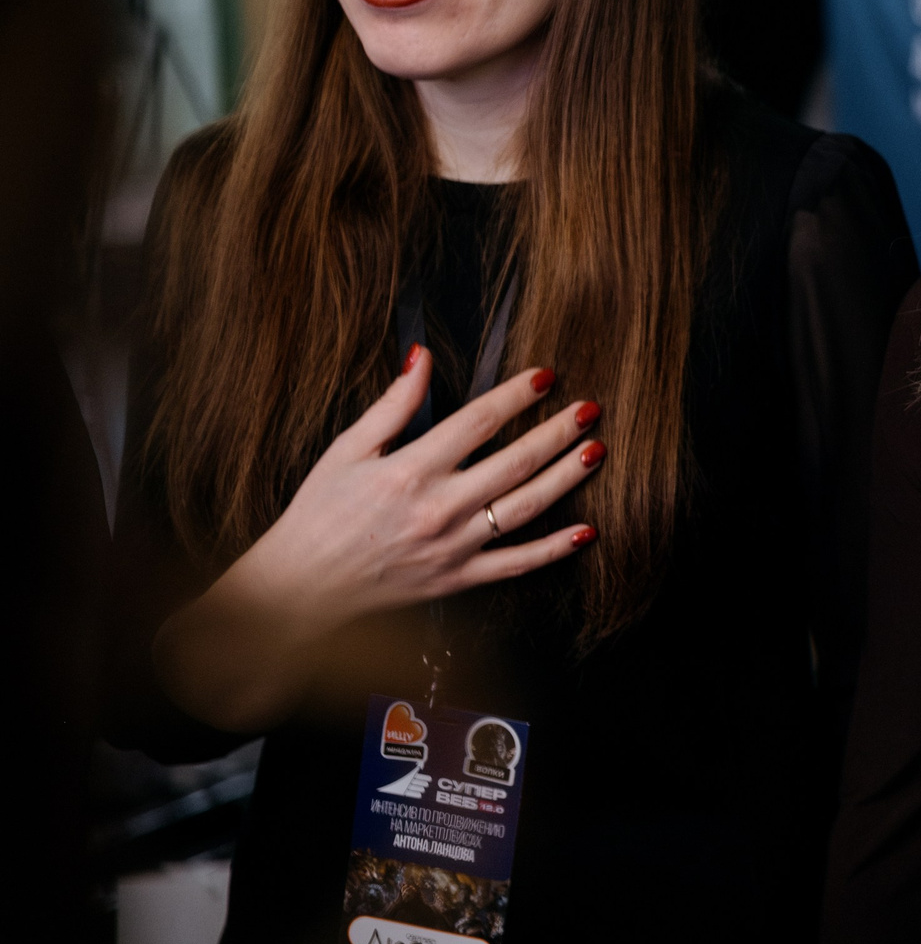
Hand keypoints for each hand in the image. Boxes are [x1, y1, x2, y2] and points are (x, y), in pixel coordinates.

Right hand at [155, 345, 605, 730]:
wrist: (300, 586)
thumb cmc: (319, 513)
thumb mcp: (346, 449)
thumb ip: (392, 404)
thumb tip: (421, 356)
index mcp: (409, 470)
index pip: (478, 422)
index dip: (516, 396)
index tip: (546, 376)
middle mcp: (438, 508)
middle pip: (514, 462)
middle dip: (558, 432)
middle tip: (591, 408)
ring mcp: (452, 547)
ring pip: (525, 508)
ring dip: (566, 478)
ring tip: (597, 450)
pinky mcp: (457, 579)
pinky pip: (516, 564)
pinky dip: (554, 549)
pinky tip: (586, 530)